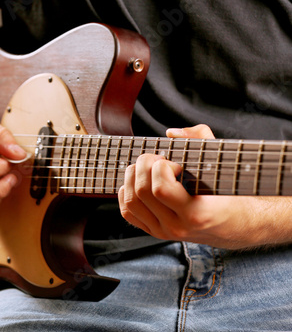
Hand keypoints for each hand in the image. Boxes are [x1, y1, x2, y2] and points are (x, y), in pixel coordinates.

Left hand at [118, 124, 291, 248]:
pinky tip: (138, 180)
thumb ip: (201, 140)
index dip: (162, 167)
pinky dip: (126, 191)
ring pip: (131, 201)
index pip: (160, 189)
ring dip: (132, 176)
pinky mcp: (154, 231)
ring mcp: (163, 231)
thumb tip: (171, 133)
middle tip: (158, 158)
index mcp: (196, 214)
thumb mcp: (224, 164)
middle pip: (142, 191)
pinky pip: (128, 211)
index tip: (175, 161)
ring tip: (148, 167)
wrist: (238, 226)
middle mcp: (177, 226)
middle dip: (144, 165)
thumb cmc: (232, 194)